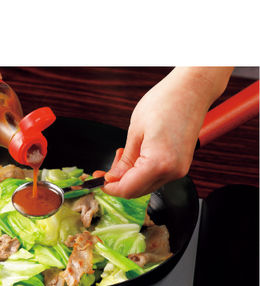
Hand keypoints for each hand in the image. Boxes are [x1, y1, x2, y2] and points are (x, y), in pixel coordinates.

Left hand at [94, 67, 233, 198]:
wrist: (192, 89)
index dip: (109, 188)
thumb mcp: (135, 132)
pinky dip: (142, 172)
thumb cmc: (166, 101)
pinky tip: (136, 157)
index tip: (98, 180)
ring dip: (130, 177)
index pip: (127, 189)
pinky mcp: (181, 165)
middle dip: (118, 182)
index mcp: (159, 163)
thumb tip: (112, 178)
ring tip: (122, 156)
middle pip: (137, 191)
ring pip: (146, 186)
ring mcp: (179, 169)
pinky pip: (156, 177)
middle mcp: (172, 171)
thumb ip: (124, 161)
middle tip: (105, 169)